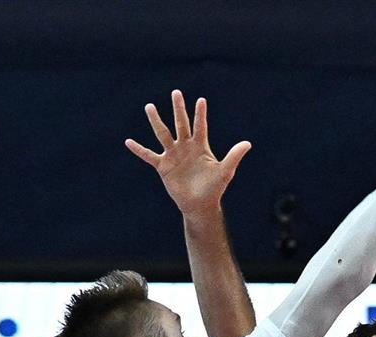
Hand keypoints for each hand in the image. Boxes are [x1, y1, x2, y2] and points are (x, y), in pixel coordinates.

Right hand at [126, 90, 251, 214]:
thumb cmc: (214, 188)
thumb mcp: (226, 171)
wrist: (200, 204)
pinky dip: (139, 149)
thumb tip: (248, 143)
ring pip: (163, 134)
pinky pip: (149, 156)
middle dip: (178, 109)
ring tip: (149, 106)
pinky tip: (128, 142)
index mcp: (200, 146)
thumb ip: (234, 156)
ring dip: (156, 120)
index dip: (200, 114)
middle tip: (176, 92)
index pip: (200, 126)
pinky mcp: (163, 166)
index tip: (201, 100)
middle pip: (181, 124)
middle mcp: (185, 147)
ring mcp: (173, 155)